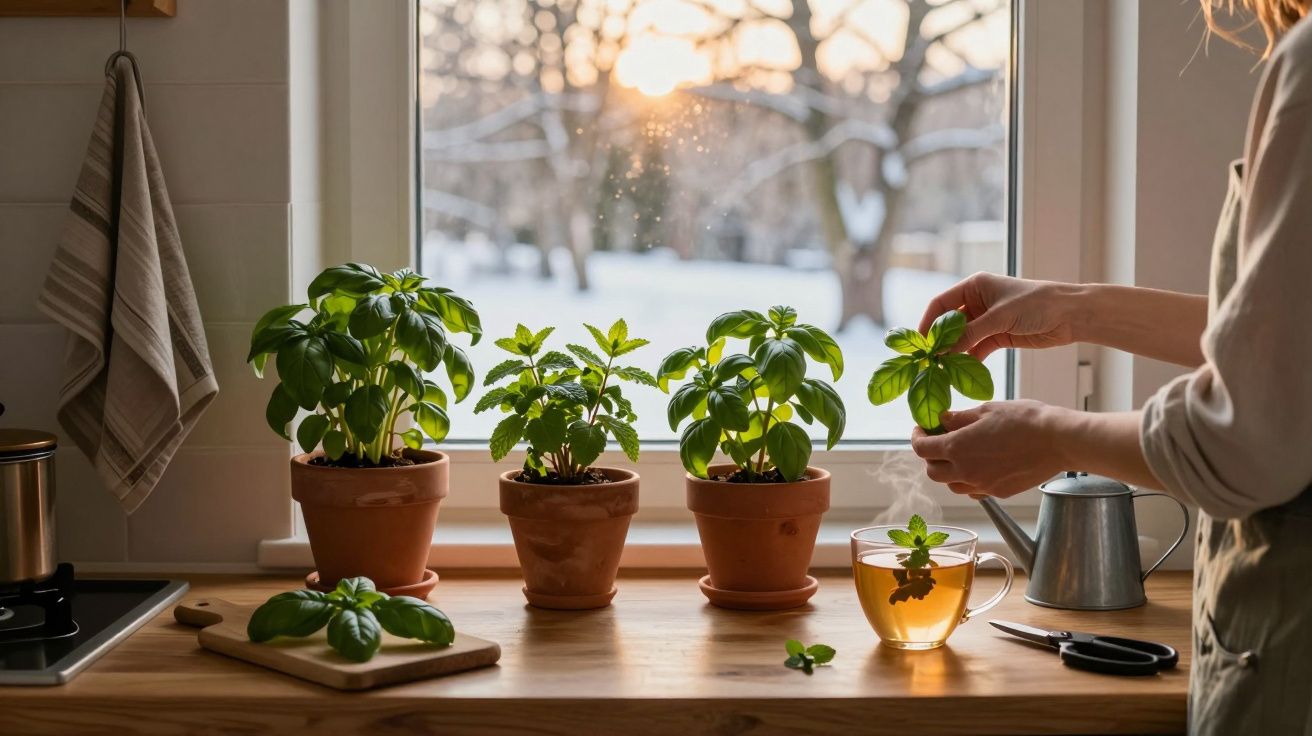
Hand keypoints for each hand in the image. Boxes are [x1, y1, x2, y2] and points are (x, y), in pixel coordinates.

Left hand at [910, 400, 1072, 497]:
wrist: (1059, 441)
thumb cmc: (1025, 420)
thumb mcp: (987, 410)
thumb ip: (959, 419)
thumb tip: (942, 421)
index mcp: (957, 448)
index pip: (921, 449)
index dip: (917, 437)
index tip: (922, 429)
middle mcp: (966, 471)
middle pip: (932, 472)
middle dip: (930, 457)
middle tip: (939, 441)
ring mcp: (983, 485)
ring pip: (952, 485)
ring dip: (949, 471)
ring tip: (961, 454)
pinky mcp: (999, 492)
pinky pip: (974, 491)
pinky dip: (969, 481)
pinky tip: (980, 466)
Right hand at [918, 273, 1079, 359]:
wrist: (1070, 315)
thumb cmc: (1036, 303)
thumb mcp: (999, 317)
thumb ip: (970, 333)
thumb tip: (943, 350)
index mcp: (975, 287)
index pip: (941, 304)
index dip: (928, 322)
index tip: (920, 343)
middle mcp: (977, 302)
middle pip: (949, 323)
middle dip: (940, 341)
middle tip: (929, 360)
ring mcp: (987, 320)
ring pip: (962, 338)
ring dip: (954, 353)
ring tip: (944, 369)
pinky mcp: (998, 336)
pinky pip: (976, 349)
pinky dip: (969, 359)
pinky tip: (962, 372)